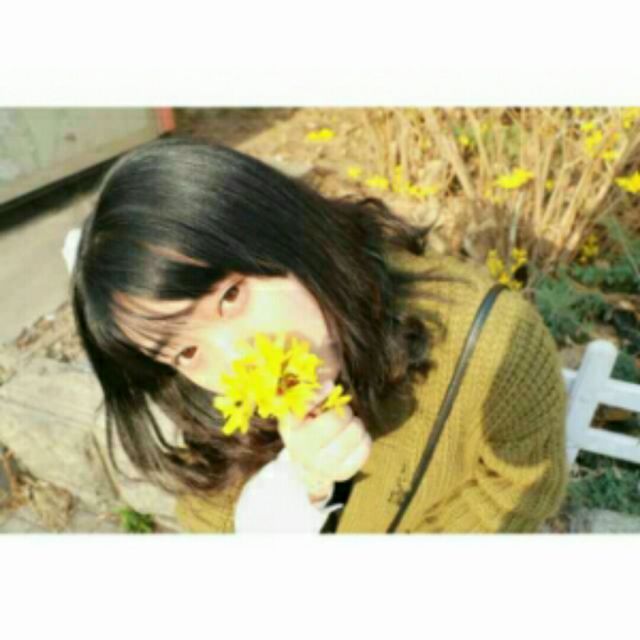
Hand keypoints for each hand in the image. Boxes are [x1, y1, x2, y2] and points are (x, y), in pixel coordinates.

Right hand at [277, 382, 372, 498]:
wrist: (306, 466)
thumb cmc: (304, 428)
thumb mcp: (299, 409)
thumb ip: (310, 393)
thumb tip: (329, 385)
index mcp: (290, 428)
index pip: (304, 407)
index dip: (318, 395)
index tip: (329, 386)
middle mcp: (302, 449)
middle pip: (337, 420)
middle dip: (344, 411)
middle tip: (342, 413)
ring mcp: (321, 465)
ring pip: (354, 434)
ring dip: (356, 425)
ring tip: (349, 425)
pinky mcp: (341, 474)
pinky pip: (364, 450)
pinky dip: (364, 439)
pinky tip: (355, 438)